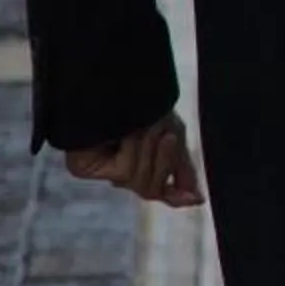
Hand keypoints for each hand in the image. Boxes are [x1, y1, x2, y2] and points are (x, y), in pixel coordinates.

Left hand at [67, 111, 203, 208]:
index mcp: (138, 162)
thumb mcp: (174, 136)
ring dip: (151, 152)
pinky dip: (134, 150)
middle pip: (152, 188)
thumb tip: (198, 200)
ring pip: (140, 182)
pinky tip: (126, 136)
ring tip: (146, 128)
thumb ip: (182, 171)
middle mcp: (117, 168)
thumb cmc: (146, 105)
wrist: (119, 84)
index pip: (156, 187)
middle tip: (167, 136)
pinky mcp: (85, 168)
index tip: (197, 199)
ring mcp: (101, 168)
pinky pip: (125, 172)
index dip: (175, 195)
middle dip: (164, 162)